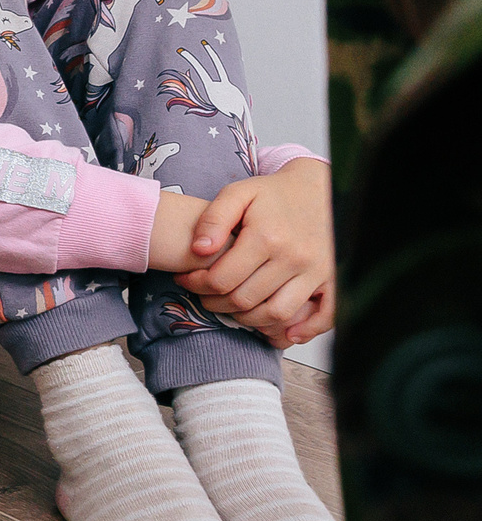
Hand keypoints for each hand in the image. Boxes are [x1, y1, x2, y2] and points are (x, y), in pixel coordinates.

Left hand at [177, 159, 335, 346]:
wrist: (319, 187)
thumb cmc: (273, 193)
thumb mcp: (238, 194)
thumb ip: (213, 219)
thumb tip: (198, 250)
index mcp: (268, 237)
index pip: (222, 279)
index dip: (196, 285)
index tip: (186, 280)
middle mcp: (295, 257)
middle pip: (245, 300)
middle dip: (216, 304)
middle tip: (205, 295)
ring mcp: (318, 270)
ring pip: (276, 314)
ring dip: (249, 319)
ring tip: (233, 308)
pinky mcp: (333, 278)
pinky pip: (324, 316)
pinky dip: (304, 331)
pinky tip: (283, 333)